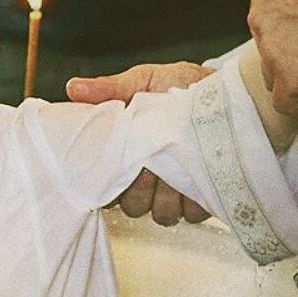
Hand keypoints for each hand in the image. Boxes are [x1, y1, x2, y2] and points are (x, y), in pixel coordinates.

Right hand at [66, 61, 213, 224]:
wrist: (225, 94)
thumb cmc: (179, 86)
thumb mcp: (143, 81)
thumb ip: (108, 88)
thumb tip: (73, 87)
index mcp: (125, 155)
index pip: (104, 188)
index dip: (110, 182)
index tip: (121, 163)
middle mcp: (146, 179)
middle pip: (132, 207)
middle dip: (143, 189)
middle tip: (153, 162)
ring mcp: (174, 192)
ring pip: (161, 215)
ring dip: (169, 196)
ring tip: (179, 167)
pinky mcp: (202, 200)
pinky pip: (192, 215)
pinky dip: (196, 199)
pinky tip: (200, 174)